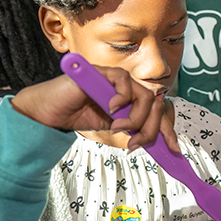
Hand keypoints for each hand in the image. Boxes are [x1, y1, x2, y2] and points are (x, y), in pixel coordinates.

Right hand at [11, 65, 178, 150]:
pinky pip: (124, 79)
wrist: (48, 114)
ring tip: (119, 129)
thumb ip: (133, 129)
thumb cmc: (76, 116)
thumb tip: (158, 143)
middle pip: (155, 104)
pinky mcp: (101, 72)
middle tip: (136, 143)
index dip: (167, 129)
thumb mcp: (112, 127)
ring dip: (136, 118)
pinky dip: (123, 97)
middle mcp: (126, 88)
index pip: (157, 110)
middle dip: (151, 128)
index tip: (172, 149)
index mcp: (130, 99)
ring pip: (144, 95)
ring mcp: (115, 79)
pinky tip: (112, 109)